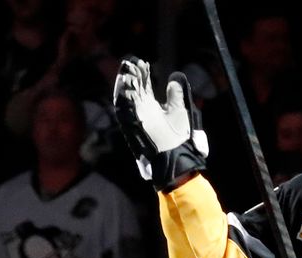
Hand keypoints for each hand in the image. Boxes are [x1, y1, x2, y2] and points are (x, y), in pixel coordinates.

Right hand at [113, 56, 208, 190]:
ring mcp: (135, 117)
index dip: (142, 75)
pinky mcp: (131, 124)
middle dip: (132, 75)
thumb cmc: (179, 136)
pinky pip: (122, 107)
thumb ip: (176, 94)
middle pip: (132, 89)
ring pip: (125, 96)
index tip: (144, 62)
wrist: (176, 154)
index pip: (143, 87)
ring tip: (127, 66)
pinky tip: (124, 81)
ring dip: (125, 81)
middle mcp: (141, 112)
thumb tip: (175, 76)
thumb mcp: (180, 109)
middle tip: (133, 60)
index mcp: (151, 108)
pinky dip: (122, 94)